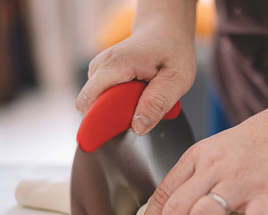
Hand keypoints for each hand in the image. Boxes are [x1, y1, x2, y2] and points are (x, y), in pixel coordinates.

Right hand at [76, 21, 195, 135]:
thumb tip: (138, 128)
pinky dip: (122, 105)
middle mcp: (100, 66)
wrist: (166, 30)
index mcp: (115, 65)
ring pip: (99, 105)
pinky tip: (139, 96)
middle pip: (93, 107)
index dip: (101, 123)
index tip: (122, 131)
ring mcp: (99, 70)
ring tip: (145, 99)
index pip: (90, 103)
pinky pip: (105, 100)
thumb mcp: (177, 79)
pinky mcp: (102, 76)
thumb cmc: (173, 51)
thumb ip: (157, 103)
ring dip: (121, 111)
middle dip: (116, 118)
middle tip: (145, 110)